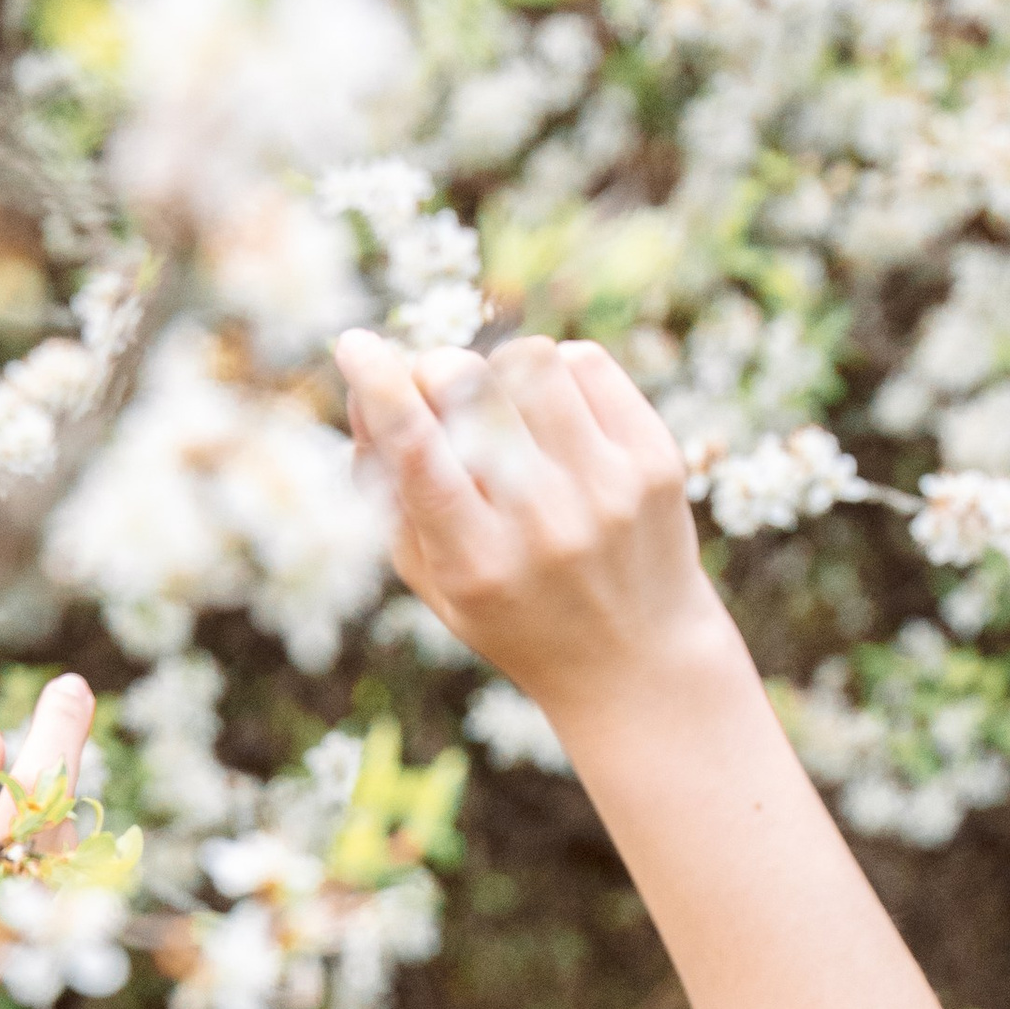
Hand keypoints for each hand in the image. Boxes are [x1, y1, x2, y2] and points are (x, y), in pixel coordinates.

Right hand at [332, 333, 729, 725]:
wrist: (637, 662)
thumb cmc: (514, 612)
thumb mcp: (436, 579)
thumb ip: (389, 491)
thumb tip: (365, 385)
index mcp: (477, 563)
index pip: (416, 449)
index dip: (377, 383)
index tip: (355, 346)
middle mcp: (545, 523)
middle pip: (469, 384)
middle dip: (437, 368)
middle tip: (437, 389)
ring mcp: (607, 488)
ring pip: (530, 357)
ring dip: (499, 370)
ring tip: (504, 411)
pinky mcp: (654, 459)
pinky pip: (587, 363)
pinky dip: (556, 372)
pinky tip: (554, 417)